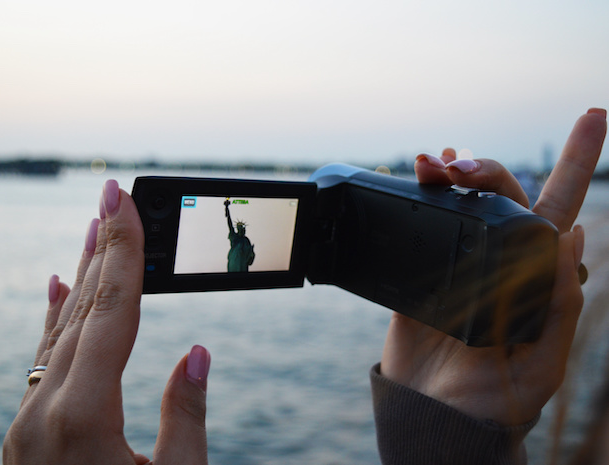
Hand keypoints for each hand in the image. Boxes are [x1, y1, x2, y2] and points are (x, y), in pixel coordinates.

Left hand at [3, 180, 210, 464]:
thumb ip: (187, 416)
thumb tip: (198, 354)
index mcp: (81, 418)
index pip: (111, 311)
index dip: (123, 251)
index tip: (124, 201)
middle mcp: (43, 413)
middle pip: (82, 309)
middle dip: (102, 246)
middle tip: (112, 194)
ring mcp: (29, 424)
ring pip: (60, 331)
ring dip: (83, 277)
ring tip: (97, 230)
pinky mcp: (30, 434)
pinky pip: (44, 361)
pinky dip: (55, 320)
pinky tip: (58, 290)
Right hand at [381, 108, 606, 425]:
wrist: (431, 417)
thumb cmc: (493, 402)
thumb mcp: (542, 365)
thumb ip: (560, 307)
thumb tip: (575, 236)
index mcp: (534, 276)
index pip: (560, 209)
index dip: (576, 162)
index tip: (593, 115)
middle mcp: (496, 260)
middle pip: (501, 194)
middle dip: (486, 169)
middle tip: (458, 168)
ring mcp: (455, 263)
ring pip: (458, 202)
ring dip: (450, 173)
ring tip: (434, 163)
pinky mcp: (418, 273)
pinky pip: (418, 225)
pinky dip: (416, 196)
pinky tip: (415, 179)